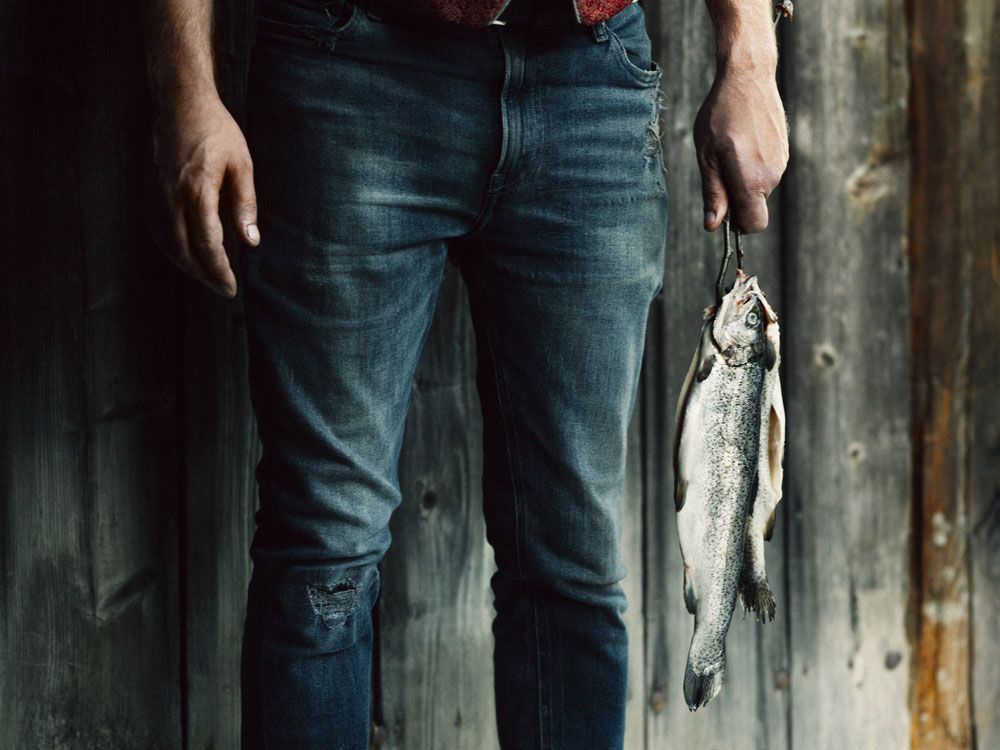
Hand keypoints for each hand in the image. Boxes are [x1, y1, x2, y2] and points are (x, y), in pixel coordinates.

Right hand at [152, 94, 257, 296]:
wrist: (180, 102)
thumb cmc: (217, 131)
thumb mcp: (242, 165)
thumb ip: (245, 205)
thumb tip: (251, 242)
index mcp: (197, 189)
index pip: (206, 242)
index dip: (218, 269)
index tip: (231, 287)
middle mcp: (171, 195)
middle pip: (184, 249)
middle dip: (204, 274)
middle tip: (223, 289)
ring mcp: (156, 193)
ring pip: (167, 242)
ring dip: (186, 265)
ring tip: (208, 277)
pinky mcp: (150, 190)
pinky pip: (158, 229)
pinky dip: (171, 249)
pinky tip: (186, 256)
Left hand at [693, 59, 787, 233]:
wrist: (749, 77)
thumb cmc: (721, 115)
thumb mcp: (707, 157)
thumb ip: (713, 194)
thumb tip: (713, 227)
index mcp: (753, 181)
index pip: (753, 225)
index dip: (737, 225)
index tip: (723, 210)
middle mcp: (772, 176)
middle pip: (754, 207)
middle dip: (735, 199)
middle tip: (717, 168)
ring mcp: (781, 163)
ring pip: (759, 188)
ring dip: (742, 179)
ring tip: (729, 149)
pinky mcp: (783, 151)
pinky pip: (765, 171)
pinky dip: (752, 165)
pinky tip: (742, 140)